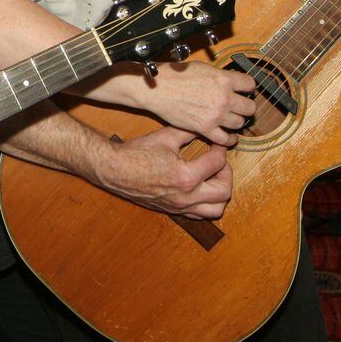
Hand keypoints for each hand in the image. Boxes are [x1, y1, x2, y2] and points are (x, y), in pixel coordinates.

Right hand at [97, 126, 232, 220]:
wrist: (114, 170)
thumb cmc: (136, 153)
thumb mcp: (164, 137)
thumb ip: (188, 132)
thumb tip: (204, 126)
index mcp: (187, 176)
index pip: (217, 162)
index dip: (220, 148)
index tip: (217, 142)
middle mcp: (187, 196)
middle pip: (224, 191)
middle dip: (226, 173)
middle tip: (219, 161)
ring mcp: (180, 207)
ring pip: (216, 210)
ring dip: (220, 193)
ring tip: (213, 177)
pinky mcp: (173, 211)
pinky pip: (200, 215)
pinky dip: (206, 203)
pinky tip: (200, 189)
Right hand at [140, 62, 255, 145]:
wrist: (157, 88)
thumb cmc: (175, 75)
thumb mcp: (202, 68)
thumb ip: (220, 76)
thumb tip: (230, 82)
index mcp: (224, 79)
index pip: (250, 84)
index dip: (248, 87)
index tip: (245, 90)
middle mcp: (224, 98)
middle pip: (250, 107)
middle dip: (245, 107)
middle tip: (240, 106)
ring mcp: (215, 115)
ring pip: (239, 123)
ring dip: (236, 121)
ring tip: (230, 119)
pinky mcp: (205, 128)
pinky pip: (226, 139)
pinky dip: (230, 139)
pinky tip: (229, 136)